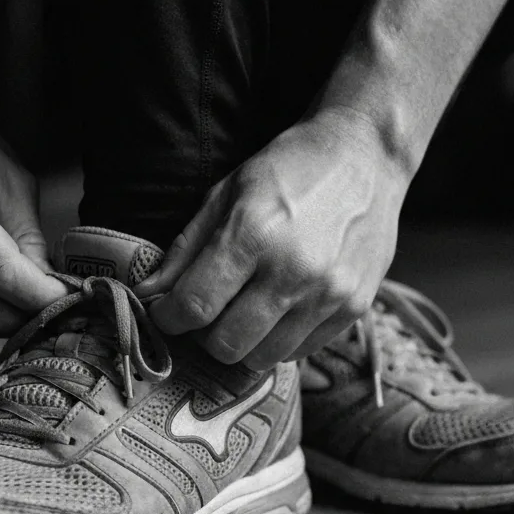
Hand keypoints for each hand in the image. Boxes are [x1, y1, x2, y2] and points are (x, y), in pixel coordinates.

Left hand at [137, 110, 408, 368]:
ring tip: (244, 310)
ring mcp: (329, 294)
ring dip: (243, 342)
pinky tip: (279, 309)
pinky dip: (279, 340)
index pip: (194, 306)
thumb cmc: (289, 168)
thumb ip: (186, 249)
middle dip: (204, 334)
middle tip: (207, 311)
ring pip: (263, 358)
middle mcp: (293, 271)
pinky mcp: (354, 308)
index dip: (169, 317)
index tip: (167, 312)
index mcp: (253, 234)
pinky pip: (300, 351)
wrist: (365, 155)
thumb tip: (148, 293)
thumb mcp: (226, 193)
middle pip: (226, 345)